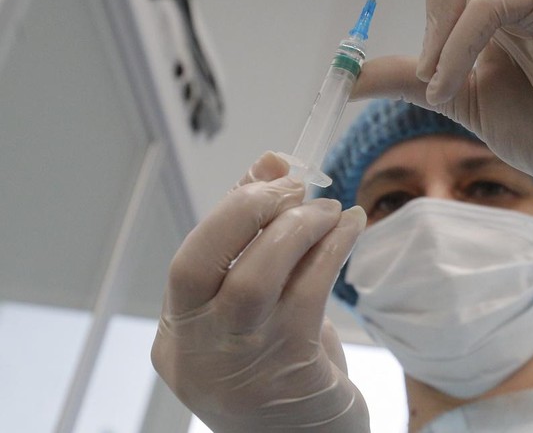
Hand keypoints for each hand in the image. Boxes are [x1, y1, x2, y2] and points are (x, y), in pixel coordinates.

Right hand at [151, 152, 368, 432]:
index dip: (230, 209)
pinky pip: (310, 292)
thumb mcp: (257, 307)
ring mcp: (240, 366)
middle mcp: (198, 354)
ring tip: (329, 208)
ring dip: (298, 227)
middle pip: (200, 265)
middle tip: (295, 185)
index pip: (187, 261)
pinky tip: (352, 227)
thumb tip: (272, 161)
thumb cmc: (280, 366)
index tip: (271, 175)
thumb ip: (255, 236)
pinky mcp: (292, 370)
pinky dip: (334, 249)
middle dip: (248, 210)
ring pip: (257, 277)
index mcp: (180, 338)